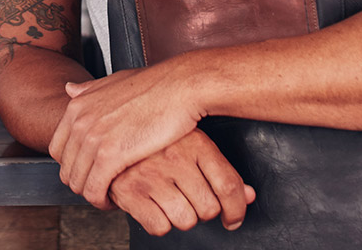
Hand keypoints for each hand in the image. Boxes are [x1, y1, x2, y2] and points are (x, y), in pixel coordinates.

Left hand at [49, 63, 204, 207]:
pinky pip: (94, 190)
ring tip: (110, 197)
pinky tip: (116, 201)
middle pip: (66, 168)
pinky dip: (102, 201)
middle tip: (102, 188)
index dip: (73, 165)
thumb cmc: (156, 85)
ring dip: (93, 195)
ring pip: (78, 183)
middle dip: (82, 182)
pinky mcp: (110, 155)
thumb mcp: (115, 82)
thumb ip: (90, 90)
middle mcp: (80, 121)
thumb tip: (69, 89)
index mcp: (78, 106)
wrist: (181, 87)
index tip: (90, 171)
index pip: (57, 148)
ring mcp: (93, 138)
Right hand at [109, 130, 255, 235]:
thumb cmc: (159, 143)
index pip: (228, 186)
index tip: (233, 218)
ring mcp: (151, 175)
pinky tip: (154, 206)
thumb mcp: (195, 146)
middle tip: (191, 200)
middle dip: (203, 211)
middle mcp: (175, 158)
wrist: (112, 134)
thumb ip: (222, 173)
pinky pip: (159, 227)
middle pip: (209, 208)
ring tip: (172, 202)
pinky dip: (159, 223)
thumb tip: (249, 197)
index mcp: (196, 143)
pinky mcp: (130, 191)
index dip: (237, 209)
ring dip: (182, 218)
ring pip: (186, 220)